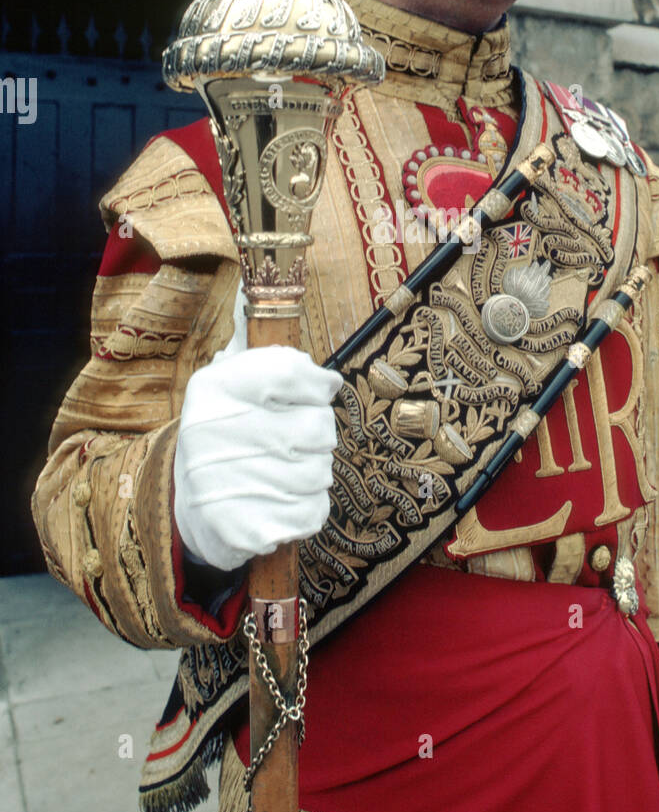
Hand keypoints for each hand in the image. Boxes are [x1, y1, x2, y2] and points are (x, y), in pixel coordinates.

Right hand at [174, 288, 342, 570]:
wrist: (185, 505)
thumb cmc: (223, 432)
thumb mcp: (227, 381)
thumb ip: (255, 346)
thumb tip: (252, 282)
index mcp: (214, 387)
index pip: (292, 371)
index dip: (318, 384)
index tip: (320, 390)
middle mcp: (215, 431)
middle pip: (317, 427)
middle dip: (318, 436)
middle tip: (296, 440)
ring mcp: (226, 483)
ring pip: (319, 473)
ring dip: (313, 474)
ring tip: (286, 472)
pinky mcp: (242, 528)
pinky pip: (311, 514)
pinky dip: (307, 511)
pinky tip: (284, 502)